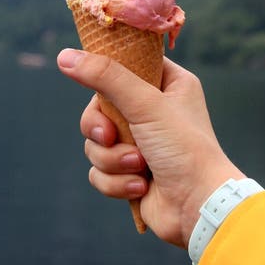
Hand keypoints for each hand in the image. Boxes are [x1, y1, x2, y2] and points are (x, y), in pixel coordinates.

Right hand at [57, 49, 244, 247]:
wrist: (199, 208)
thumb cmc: (184, 149)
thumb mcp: (145, 104)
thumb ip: (105, 77)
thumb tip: (65, 56)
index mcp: (169, 84)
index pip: (127, 63)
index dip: (107, 73)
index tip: (90, 76)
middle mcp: (155, 111)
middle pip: (100, 107)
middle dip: (101, 129)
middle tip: (109, 136)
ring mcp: (142, 143)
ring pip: (96, 143)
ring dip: (112, 159)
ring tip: (139, 166)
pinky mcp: (130, 173)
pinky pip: (99, 171)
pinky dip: (116, 181)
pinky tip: (141, 186)